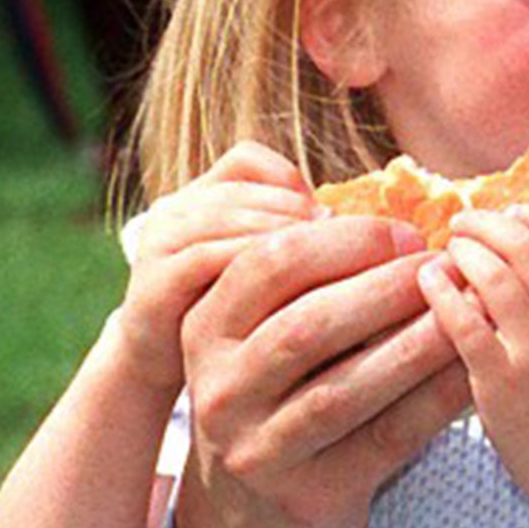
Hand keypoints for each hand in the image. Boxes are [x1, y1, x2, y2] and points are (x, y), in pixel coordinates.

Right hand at [112, 142, 321, 393]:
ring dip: (283, 237)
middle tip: (345, 238)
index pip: (247, 159)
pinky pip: (205, 259)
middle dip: (300, 211)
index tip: (331, 215)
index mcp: (205, 193)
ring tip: (324, 262)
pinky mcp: (152, 285)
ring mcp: (160, 244)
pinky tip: (287, 289)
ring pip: (229, 219)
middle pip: (244, 188)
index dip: (292, 182)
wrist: (169, 367)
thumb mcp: (269, 264)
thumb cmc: (236, 311)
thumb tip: (376, 220)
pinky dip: (251, 266)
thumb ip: (300, 232)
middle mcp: (175, 208)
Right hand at [172, 216, 472, 527]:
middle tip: (447, 267)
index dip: (346, 240)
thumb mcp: (268, 326)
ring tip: (469, 311)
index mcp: (206, 328)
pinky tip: (472, 369)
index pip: (270, 264)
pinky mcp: (306, 495)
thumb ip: (312, 273)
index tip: (408, 233)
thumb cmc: (287, 384)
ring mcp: (257, 449)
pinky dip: (434, 400)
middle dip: (387, 288)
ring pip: (345, 389)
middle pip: (307, 326)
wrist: (258, 506)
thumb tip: (404, 217)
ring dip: (418, 343)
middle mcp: (219, 390)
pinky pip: (384, 439)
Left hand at [419, 205, 528, 507]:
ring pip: (495, 276)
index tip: (511, 215)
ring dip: (463, 253)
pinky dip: (441, 293)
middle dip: (488, 225)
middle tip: (461, 224)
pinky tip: (427, 283)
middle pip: (528, 245)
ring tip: (446, 253)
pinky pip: (464, 323)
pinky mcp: (501, 381)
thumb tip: (519, 240)